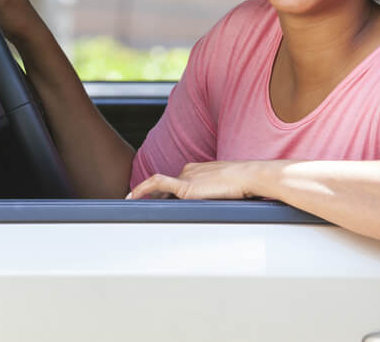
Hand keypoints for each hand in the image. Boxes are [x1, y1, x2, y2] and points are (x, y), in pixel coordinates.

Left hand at [126, 161, 263, 199]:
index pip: (175, 183)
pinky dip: (142, 189)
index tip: (156, 202)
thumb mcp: (225, 189)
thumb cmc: (242, 184)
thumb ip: (214, 195)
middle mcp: (188, 171)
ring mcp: (186, 176)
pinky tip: (131, 197)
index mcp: (196, 170)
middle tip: (140, 209)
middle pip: (167, 189)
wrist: (248, 176)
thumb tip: (214, 207)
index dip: (164, 194)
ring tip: (132, 205)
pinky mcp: (185, 185)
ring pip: (160, 188)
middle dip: (154, 200)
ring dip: (145, 197)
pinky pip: (157, 184)